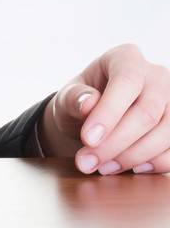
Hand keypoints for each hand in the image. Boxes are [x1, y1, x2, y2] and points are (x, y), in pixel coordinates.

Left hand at [38, 42, 169, 174]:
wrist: (95, 120)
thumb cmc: (80, 103)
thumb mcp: (67, 97)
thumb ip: (74, 98)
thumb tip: (88, 103)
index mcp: (126, 58)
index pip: (126, 83)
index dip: (109, 114)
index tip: (87, 140)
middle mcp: (157, 76)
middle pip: (148, 112)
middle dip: (116, 143)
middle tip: (87, 162)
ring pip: (166, 133)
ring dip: (133, 157)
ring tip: (102, 167)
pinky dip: (154, 164)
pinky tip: (130, 169)